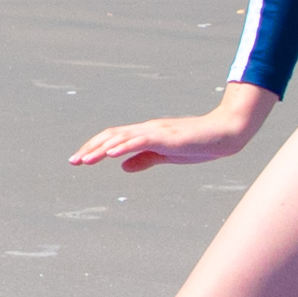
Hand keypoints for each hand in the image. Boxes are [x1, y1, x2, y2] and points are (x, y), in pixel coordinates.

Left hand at [70, 87, 270, 171]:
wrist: (224, 134)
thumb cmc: (198, 145)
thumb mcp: (166, 156)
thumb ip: (145, 159)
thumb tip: (123, 167)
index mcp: (146, 135)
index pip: (114, 139)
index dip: (95, 148)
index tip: (79, 160)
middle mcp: (147, 129)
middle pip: (112, 136)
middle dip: (91, 148)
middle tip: (73, 161)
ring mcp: (157, 131)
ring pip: (123, 137)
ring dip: (102, 148)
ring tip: (85, 159)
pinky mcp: (167, 136)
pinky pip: (142, 140)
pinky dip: (124, 145)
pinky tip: (112, 154)